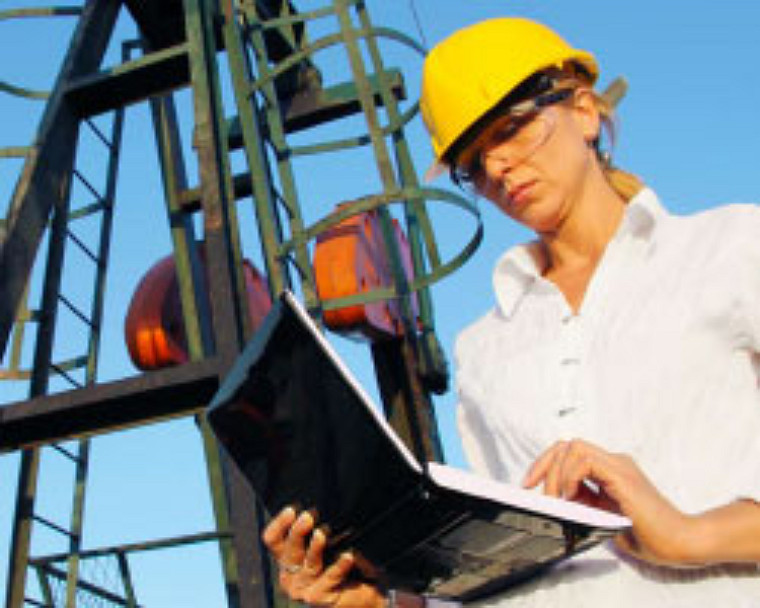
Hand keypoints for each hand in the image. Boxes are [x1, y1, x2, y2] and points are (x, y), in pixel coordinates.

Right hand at [262, 506, 386, 606]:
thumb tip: (317, 508)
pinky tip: (348, 555)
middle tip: (309, 516)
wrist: (359, 592)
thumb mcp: (323, 542)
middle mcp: (290, 574)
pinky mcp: (319, 598)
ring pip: (309, 564)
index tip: (292, 509)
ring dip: (316, 547)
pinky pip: (330, 577)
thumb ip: (316, 528)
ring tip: (322, 534)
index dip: (279, 524)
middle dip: (298, 532)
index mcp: (286, 557)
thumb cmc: (339, 561)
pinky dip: (339, 565)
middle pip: (289, 550)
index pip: (273, 539)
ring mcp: (303, 588)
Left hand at [522, 439, 694, 566]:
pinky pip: (586, 460)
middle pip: (567, 445)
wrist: (678, 542)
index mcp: (608, 470)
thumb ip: (581, 502)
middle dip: (544, 466)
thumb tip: (553, 497)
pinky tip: (573, 497)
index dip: (545, 465)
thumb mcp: (600, 515)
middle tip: (537, 492)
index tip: (529, 485)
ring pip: (574, 447)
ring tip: (559, 499)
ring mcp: (619, 465)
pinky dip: (571, 476)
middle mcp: (613, 462)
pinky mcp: (623, 475)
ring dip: (557, 473)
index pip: (568, 453)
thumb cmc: (645, 534)